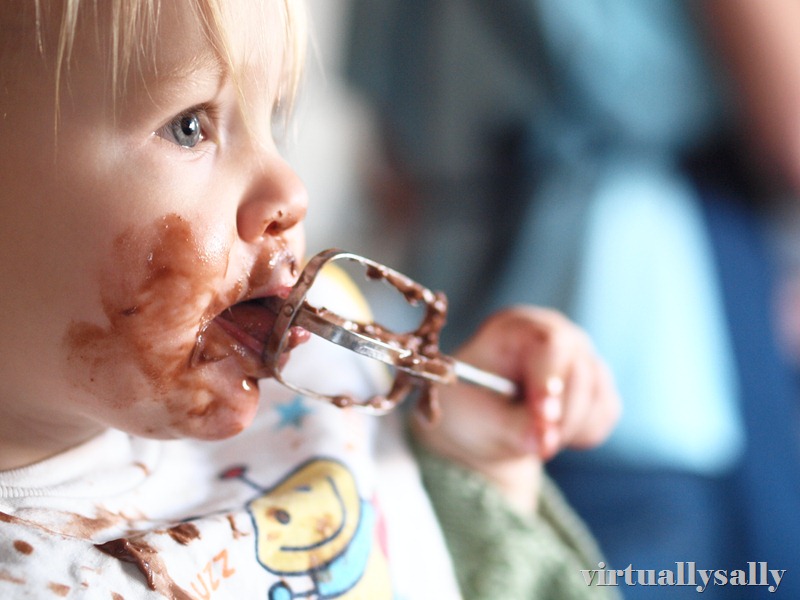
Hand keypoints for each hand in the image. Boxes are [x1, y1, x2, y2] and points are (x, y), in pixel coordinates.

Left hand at [411, 306, 619, 510]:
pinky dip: (580, 432)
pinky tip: (551, 430)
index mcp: (516, 329)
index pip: (551, 343)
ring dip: (569, 428)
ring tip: (532, 434)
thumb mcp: (481, 419)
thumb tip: (544, 441)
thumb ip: (513, 428)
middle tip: (539, 445)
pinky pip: (605, 412)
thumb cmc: (474, 409)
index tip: (545, 416)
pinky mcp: (598, 382)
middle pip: (581, 369)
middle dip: (562, 415)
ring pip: (597, 393)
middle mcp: (555, 334)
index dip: (551, 379)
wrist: (485, 422)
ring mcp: (581, 356)